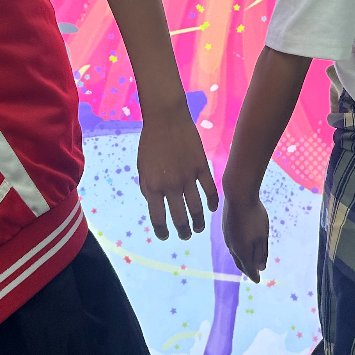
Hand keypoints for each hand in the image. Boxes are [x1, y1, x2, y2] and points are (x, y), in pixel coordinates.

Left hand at [137, 105, 218, 240]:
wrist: (165, 118)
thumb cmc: (150, 143)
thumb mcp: (142, 168)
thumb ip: (148, 188)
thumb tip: (157, 205)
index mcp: (152, 187)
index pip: (158, 218)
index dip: (162, 231)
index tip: (166, 236)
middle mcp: (170, 186)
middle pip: (179, 218)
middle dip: (183, 231)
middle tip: (185, 235)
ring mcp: (187, 177)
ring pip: (196, 209)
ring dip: (198, 223)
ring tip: (198, 229)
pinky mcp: (201, 167)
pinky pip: (209, 190)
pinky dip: (212, 202)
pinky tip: (211, 209)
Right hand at [223, 190, 269, 282]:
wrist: (238, 194)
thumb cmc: (254, 215)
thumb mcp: (262, 235)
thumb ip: (261, 252)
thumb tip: (261, 268)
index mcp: (241, 250)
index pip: (249, 268)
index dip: (254, 275)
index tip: (258, 281)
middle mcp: (231, 246)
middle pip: (239, 262)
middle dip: (247, 268)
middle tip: (253, 274)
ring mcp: (227, 236)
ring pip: (234, 252)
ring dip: (241, 258)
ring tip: (247, 260)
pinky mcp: (225, 227)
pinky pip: (232, 242)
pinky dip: (237, 248)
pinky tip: (241, 244)